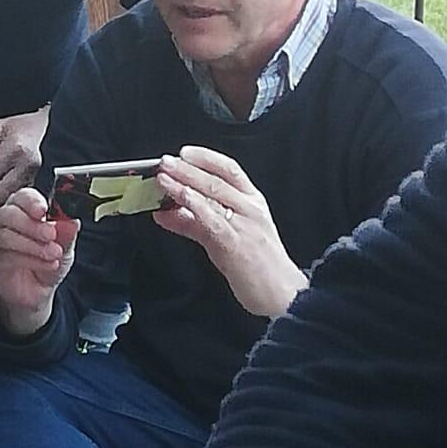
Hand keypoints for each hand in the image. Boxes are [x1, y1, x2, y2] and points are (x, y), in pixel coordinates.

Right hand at [0, 186, 76, 336]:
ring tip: (53, 254)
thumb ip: (68, 231)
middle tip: (50, 235)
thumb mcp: (66, 244)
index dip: (32, 202)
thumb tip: (72, 219)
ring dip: (33, 245)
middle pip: (9, 213)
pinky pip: (7, 255)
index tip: (44, 211)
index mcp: (26, 207)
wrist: (40, 289)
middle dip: (32, 225)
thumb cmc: (50, 258)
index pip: (23, 196)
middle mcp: (8, 218)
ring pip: (6, 234)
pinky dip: (30, 260)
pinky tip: (45, 264)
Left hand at [153, 145, 307, 317]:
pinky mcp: (236, 244)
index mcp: (253, 202)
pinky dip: (193, 208)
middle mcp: (251, 209)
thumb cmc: (257, 265)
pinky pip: (213, 221)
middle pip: (216, 180)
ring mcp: (245, 225)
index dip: (206, 158)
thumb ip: (194, 223)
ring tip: (164, 178)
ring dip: (184, 184)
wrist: (283, 295)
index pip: (230, 170)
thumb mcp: (227, 236)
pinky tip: (178, 202)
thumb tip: (164, 212)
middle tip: (165, 162)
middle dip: (187, 168)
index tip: (185, 152)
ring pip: (213, 196)